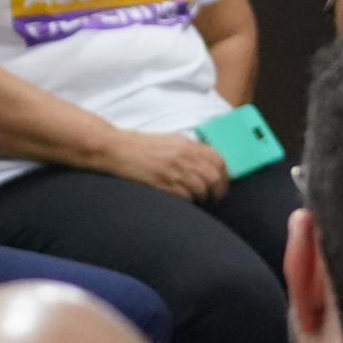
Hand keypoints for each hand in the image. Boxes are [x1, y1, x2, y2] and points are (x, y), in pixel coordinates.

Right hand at [109, 125, 230, 202]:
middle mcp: (184, 156)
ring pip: (202, 189)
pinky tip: (184, 201)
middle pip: (214, 177)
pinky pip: (185, 197)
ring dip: (204, 198)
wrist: (117, 149)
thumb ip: (189, 151)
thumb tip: (207, 165)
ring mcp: (173, 171)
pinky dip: (188, 201)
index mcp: (187, 144)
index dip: (225, 175)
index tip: (223, 184)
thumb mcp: (170, 141)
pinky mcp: (162, 184)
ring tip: (200, 201)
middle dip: (218, 190)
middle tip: (215, 198)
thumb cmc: (141, 146)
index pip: (218, 160)